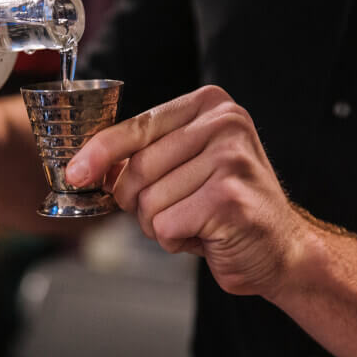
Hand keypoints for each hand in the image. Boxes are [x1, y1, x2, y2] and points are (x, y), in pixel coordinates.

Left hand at [66, 85, 306, 298]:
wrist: (281, 249)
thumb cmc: (224, 207)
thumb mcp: (184, 165)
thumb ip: (144, 155)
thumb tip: (85, 166)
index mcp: (210, 106)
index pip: (137, 125)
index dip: (99, 152)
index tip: (75, 172)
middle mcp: (225, 124)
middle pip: (137, 168)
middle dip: (139, 201)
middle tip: (172, 210)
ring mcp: (230, 159)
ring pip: (148, 201)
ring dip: (159, 225)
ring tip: (195, 221)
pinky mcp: (228, 198)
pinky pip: (165, 226)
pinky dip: (175, 241)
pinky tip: (205, 235)